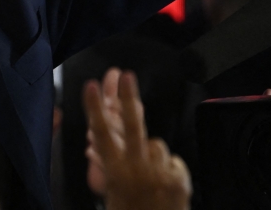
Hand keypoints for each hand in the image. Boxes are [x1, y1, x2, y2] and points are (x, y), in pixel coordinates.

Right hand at [84, 71, 190, 209]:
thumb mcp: (111, 196)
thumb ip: (107, 170)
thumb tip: (93, 147)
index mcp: (115, 174)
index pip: (101, 135)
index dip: (95, 109)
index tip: (91, 86)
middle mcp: (137, 171)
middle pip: (132, 126)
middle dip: (128, 98)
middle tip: (127, 75)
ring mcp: (160, 174)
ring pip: (157, 145)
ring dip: (154, 154)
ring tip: (151, 177)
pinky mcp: (179, 179)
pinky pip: (174, 160)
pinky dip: (170, 169)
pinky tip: (164, 185)